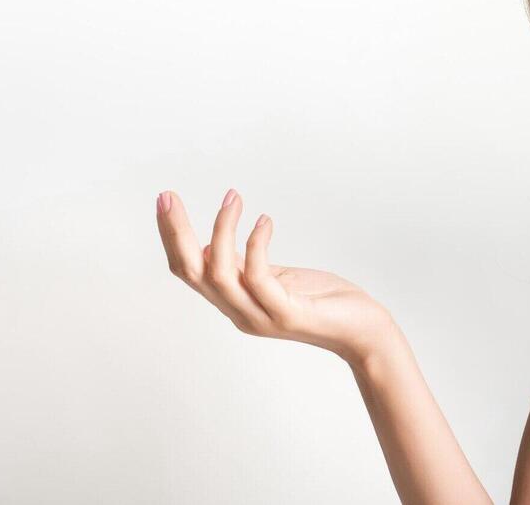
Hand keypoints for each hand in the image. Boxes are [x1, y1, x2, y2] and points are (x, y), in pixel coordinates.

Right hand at [155, 188, 395, 365]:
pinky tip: (264, 221)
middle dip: (175, 233)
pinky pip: (258, 277)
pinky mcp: (287, 313)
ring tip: (232, 198)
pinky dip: (256, 245)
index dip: (172, 237)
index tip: (165, 202)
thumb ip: (245, 267)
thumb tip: (214, 244)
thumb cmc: (324, 302)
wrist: (363, 332)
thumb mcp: (277, 279)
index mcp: (235, 302)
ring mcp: (261, 315)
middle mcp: (240, 312)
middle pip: (192, 273)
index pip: (188, 271)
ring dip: (220, 231)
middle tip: (168, 196)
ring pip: (218, 275)